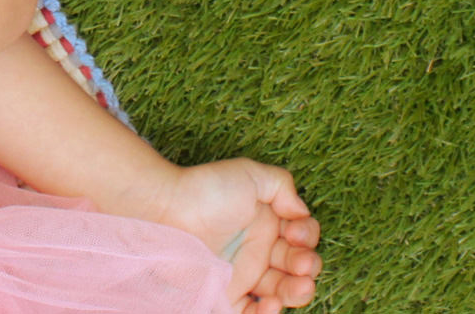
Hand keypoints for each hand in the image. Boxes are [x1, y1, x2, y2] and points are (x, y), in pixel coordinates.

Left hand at [155, 159, 320, 311]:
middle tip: (301, 263)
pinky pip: (252, 312)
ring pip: (282, 292)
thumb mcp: (250, 175)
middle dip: (307, 266)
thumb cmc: (207, 190)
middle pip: (297, 267)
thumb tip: (301, 211)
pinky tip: (271, 304)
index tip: (295, 232)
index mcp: (267, 224)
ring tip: (300, 287)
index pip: (302, 237)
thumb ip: (282, 186)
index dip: (307, 236)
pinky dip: (267, 313)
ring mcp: (244, 275)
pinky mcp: (226, 295)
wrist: (166, 210)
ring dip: (297, 292)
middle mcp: (259, 251)